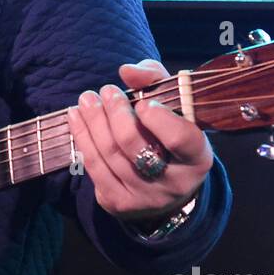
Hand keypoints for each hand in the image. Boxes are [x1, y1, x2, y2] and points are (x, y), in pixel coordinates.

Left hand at [66, 59, 213, 225]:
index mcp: (197, 158)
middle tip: (106, 91)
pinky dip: (81, 137)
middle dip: (115, 113)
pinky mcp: (118, 203)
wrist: (165, 184)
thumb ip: (155, 81)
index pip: (180, 138)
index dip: (158, 119)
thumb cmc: (170, 134)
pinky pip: (93, 167)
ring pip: (109, 154)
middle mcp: (174, 184)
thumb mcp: (175, 105)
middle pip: (134, 145)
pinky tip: (76, 118)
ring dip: (92, 121)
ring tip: (86, 99)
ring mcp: (144, 197)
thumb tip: (127, 71)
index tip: (143, 102)